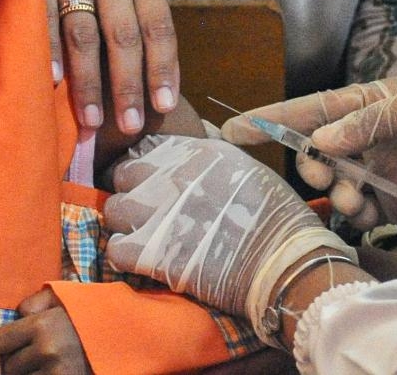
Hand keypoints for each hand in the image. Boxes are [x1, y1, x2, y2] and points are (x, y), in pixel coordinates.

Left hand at [0, 288, 91, 374]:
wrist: (124, 340)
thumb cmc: (89, 317)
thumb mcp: (64, 299)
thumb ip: (35, 301)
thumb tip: (16, 314)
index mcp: (42, 325)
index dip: (3, 343)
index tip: (14, 343)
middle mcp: (46, 351)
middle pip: (8, 366)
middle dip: (18, 361)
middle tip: (38, 354)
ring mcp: (56, 373)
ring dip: (30, 374)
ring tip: (48, 364)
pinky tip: (53, 371)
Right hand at [34, 0, 178, 134]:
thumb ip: (138, 1)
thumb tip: (152, 65)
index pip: (159, 26)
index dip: (163, 68)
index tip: (163, 106)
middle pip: (125, 37)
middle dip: (128, 85)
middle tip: (129, 126)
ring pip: (86, 35)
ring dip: (89, 81)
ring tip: (90, 119)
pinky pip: (46, 17)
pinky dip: (50, 51)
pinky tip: (53, 81)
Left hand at [104, 136, 353, 320]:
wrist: (284, 261)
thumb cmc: (275, 215)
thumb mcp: (245, 165)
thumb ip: (211, 152)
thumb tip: (198, 135)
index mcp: (193, 152)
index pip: (143, 147)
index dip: (144, 166)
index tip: (150, 181)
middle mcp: (169, 176)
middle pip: (121, 174)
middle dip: (130, 191)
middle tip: (145, 209)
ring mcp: (158, 213)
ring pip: (113, 209)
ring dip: (124, 223)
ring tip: (143, 235)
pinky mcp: (152, 252)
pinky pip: (115, 248)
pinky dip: (125, 255)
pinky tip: (142, 259)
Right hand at [221, 77, 396, 229]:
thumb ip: (366, 119)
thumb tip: (322, 140)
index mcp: (365, 105)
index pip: (307, 111)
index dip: (269, 120)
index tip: (231, 131)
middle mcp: (365, 138)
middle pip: (313, 151)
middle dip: (307, 163)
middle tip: (322, 172)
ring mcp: (378, 170)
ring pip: (332, 183)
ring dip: (335, 191)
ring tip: (357, 196)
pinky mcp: (394, 202)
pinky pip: (357, 211)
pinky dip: (354, 214)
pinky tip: (369, 211)